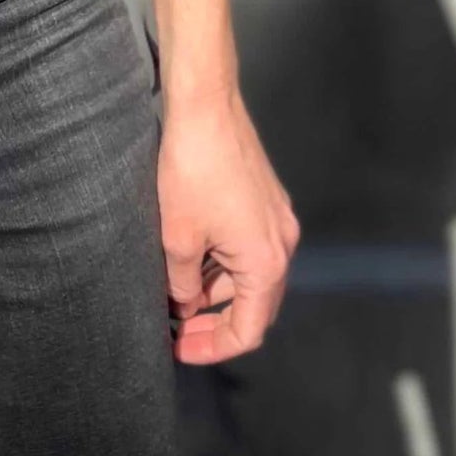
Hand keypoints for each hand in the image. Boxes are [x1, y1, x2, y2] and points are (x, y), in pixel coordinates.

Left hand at [157, 87, 299, 365]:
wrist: (206, 105)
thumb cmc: (191, 170)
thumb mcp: (177, 238)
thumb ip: (183, 284)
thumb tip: (183, 305)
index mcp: (266, 262)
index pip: (248, 329)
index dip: (212, 347)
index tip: (178, 349)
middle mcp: (282, 244)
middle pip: (253, 304)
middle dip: (213, 321)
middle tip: (173, 329)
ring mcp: (277, 219)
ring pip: (248, 274)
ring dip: (215, 289)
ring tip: (173, 292)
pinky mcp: (265, 199)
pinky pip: (246, 246)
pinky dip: (221, 261)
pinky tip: (189, 258)